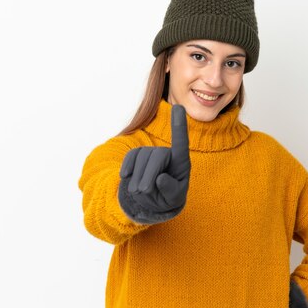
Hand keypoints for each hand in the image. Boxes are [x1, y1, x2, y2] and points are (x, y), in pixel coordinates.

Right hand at [117, 105, 190, 223]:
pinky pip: (131, 157)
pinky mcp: (137, 155)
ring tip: (139, 192)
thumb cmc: (168, 198)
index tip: (178, 107)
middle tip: (144, 191)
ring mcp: (151, 153)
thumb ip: (170, 190)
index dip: (179, 125)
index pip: (181, 142)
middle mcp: (167, 153)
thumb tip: (160, 179)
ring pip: (142, 157)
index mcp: (181, 162)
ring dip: (138, 177)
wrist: (152, 200)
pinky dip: (127, 167)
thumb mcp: (173, 200)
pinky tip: (126, 177)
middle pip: (157, 155)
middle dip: (149, 174)